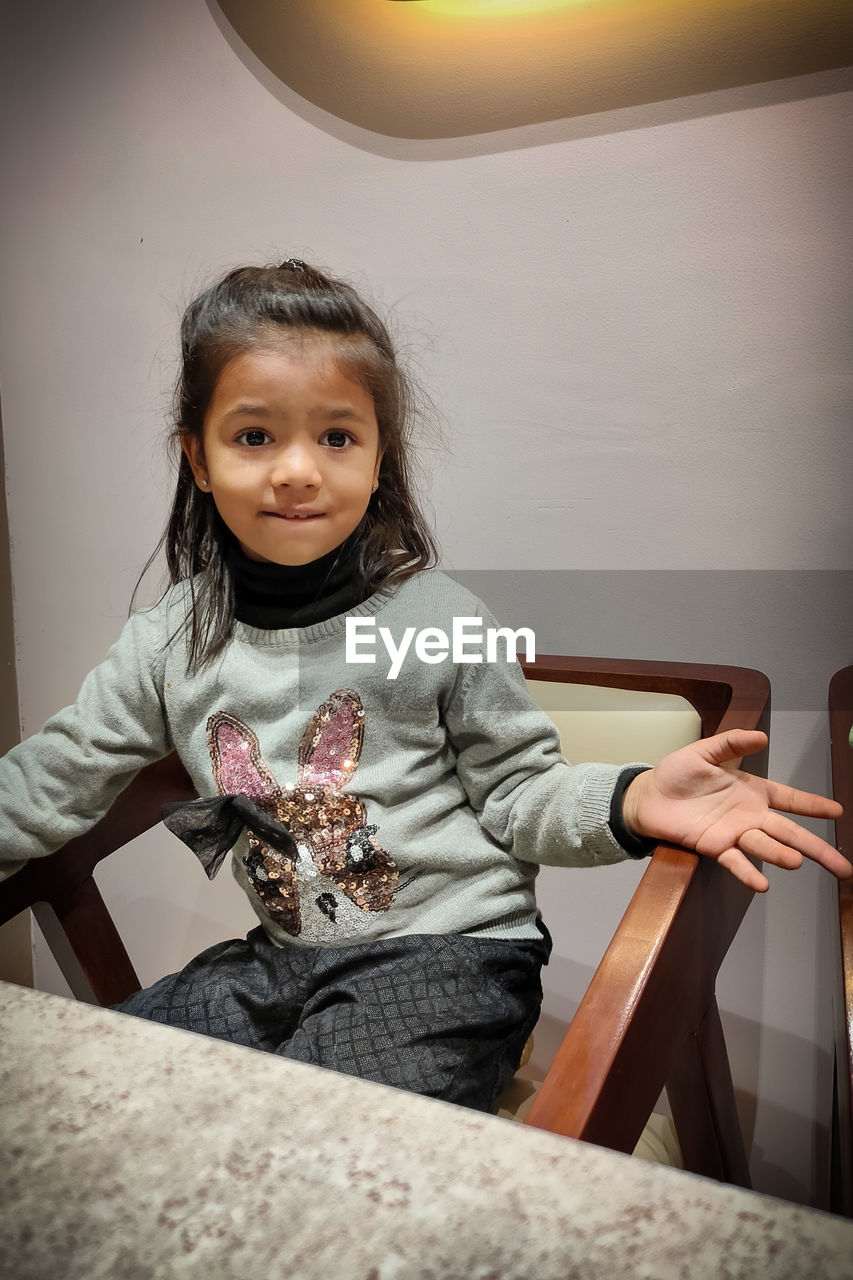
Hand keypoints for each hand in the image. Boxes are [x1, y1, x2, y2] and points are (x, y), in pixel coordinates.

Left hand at [621, 729, 849, 891]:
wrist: (648, 796)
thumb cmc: (678, 773)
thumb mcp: (704, 751)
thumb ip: (731, 744)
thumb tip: (761, 736)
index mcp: (753, 791)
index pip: (790, 798)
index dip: (813, 806)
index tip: (838, 812)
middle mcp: (750, 816)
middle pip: (789, 832)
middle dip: (817, 847)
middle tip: (843, 866)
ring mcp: (735, 834)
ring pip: (765, 846)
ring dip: (780, 854)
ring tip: (797, 861)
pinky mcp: (715, 847)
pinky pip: (735, 862)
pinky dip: (748, 873)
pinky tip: (762, 884)